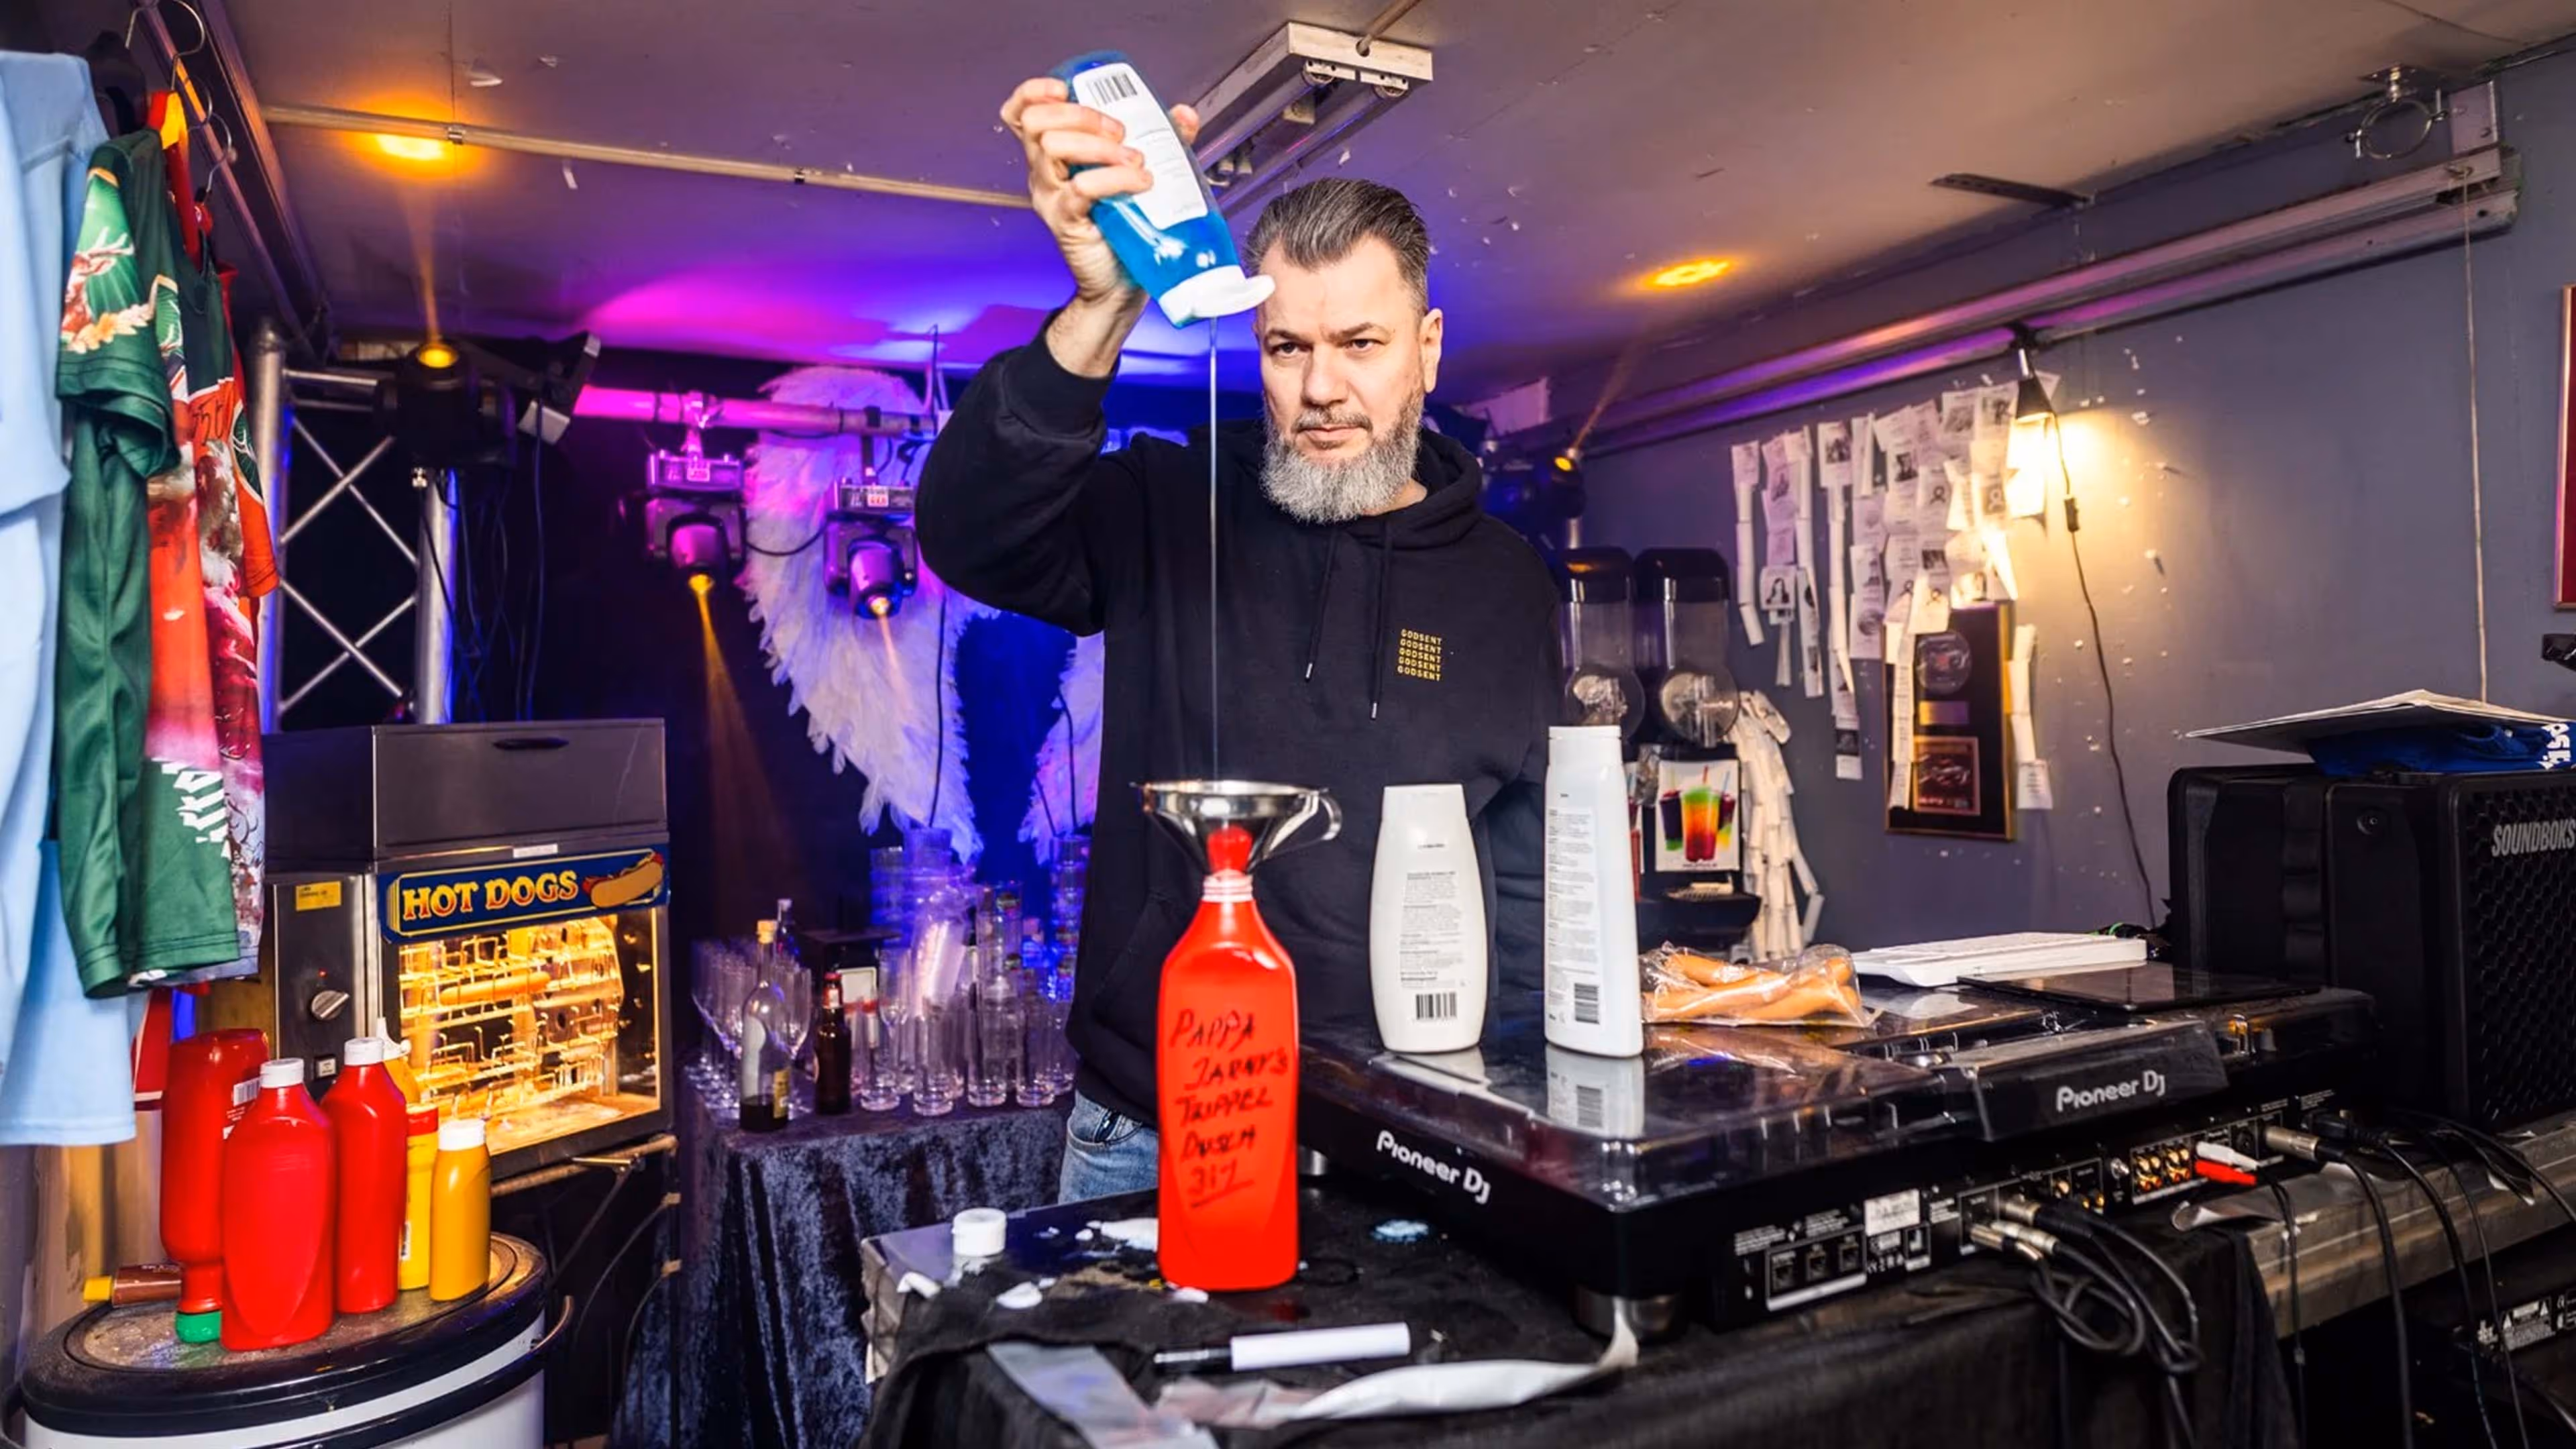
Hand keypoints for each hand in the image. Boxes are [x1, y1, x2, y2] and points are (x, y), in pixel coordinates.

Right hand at [1001, 77, 1201, 374]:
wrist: (1123, 282)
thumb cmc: (1128, 226)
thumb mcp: (1140, 173)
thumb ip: (1162, 140)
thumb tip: (1184, 114)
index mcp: (1053, 157)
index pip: (1021, 113)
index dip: (1034, 92)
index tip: (1066, 89)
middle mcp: (1043, 174)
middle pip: (1037, 123)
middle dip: (1081, 114)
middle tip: (1121, 132)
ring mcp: (1051, 198)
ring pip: (1053, 148)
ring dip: (1100, 145)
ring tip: (1135, 161)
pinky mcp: (1066, 222)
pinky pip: (1081, 189)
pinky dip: (1114, 178)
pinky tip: (1140, 182)